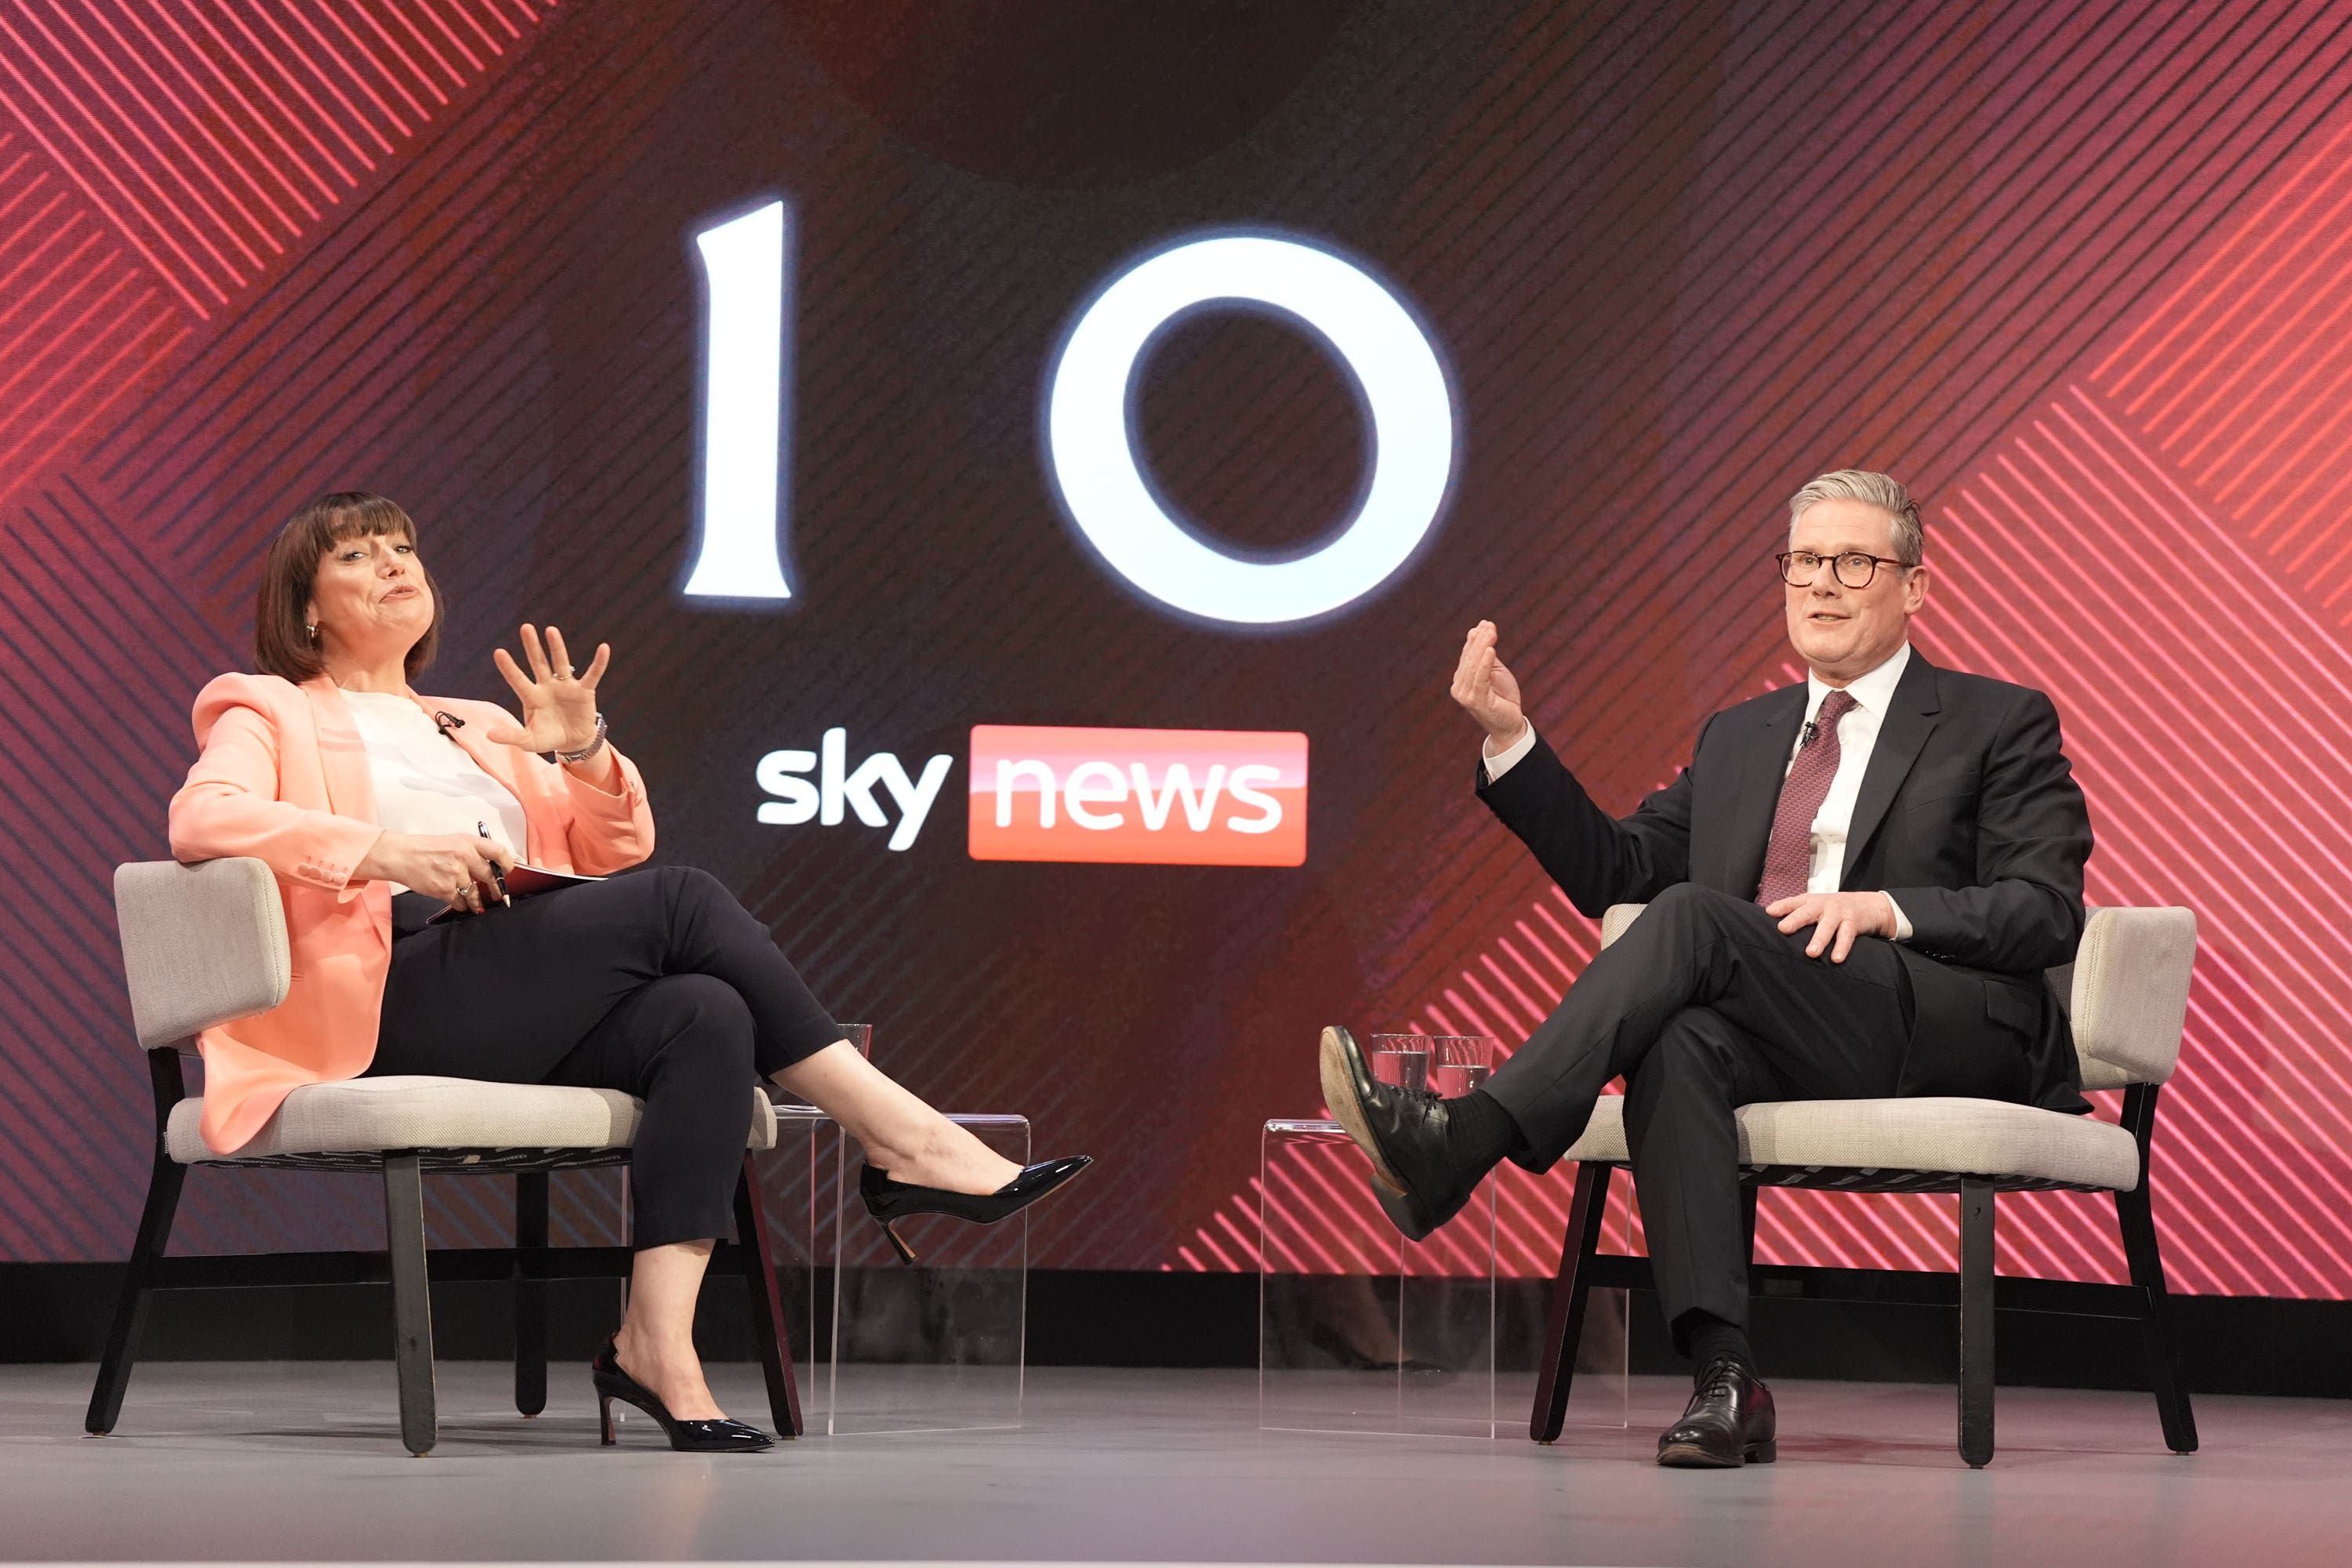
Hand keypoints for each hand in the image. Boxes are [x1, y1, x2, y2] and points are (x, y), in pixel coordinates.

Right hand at [356, 831, 516, 914]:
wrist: (401, 856)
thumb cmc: (426, 848)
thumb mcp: (454, 841)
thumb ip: (473, 852)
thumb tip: (492, 867)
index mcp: (468, 842)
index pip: (499, 852)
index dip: (507, 865)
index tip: (507, 872)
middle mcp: (464, 856)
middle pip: (490, 876)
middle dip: (496, 889)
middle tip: (499, 895)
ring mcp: (454, 873)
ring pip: (475, 893)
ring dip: (478, 901)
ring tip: (479, 904)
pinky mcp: (444, 889)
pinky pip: (461, 902)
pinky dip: (463, 905)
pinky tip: (462, 904)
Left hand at [485, 623, 609, 754]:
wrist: (573, 741)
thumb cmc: (548, 738)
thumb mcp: (529, 741)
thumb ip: (511, 736)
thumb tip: (489, 735)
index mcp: (532, 697)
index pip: (518, 680)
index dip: (509, 668)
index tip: (498, 652)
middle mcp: (548, 687)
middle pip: (538, 663)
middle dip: (532, 646)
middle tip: (525, 627)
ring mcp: (566, 686)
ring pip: (561, 663)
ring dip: (557, 647)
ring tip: (550, 630)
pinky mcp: (585, 691)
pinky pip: (593, 674)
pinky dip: (599, 662)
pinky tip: (604, 648)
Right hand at [1451, 620, 1526, 746]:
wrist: (1510, 725)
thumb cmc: (1503, 699)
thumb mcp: (1495, 672)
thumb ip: (1486, 655)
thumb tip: (1477, 631)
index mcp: (1461, 680)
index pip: (1467, 655)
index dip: (1476, 638)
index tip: (1486, 623)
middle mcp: (1459, 687)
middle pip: (1469, 658)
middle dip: (1480, 640)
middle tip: (1490, 625)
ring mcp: (1465, 695)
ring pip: (1474, 665)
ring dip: (1483, 646)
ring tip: (1491, 632)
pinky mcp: (1475, 700)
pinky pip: (1480, 678)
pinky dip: (1485, 663)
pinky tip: (1491, 650)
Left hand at [1765, 890, 1898, 962]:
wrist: (1868, 904)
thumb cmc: (1834, 908)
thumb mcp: (1815, 906)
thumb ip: (1795, 911)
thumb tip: (1769, 918)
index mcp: (1811, 901)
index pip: (1794, 902)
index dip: (1782, 906)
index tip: (1770, 912)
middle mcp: (1823, 905)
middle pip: (1807, 911)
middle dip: (1795, 920)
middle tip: (1784, 929)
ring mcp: (1838, 913)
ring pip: (1827, 926)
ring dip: (1819, 939)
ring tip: (1811, 953)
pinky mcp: (1853, 922)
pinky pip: (1847, 936)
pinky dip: (1842, 947)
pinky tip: (1836, 959)